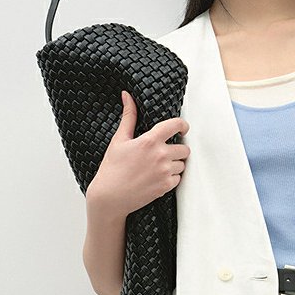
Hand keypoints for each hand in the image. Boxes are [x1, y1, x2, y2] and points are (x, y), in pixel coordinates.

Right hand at [86, 91, 190, 217]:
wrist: (110, 197)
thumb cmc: (112, 169)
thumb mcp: (119, 140)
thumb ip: (128, 117)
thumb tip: (127, 97)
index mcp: (150, 141)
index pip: (176, 125)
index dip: (182, 125)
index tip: (182, 128)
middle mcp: (161, 156)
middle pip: (184, 147)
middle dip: (176, 148)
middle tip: (163, 151)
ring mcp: (165, 172)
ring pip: (182, 164)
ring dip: (175, 163)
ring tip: (158, 166)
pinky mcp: (166, 186)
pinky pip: (178, 178)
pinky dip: (171, 177)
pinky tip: (157, 177)